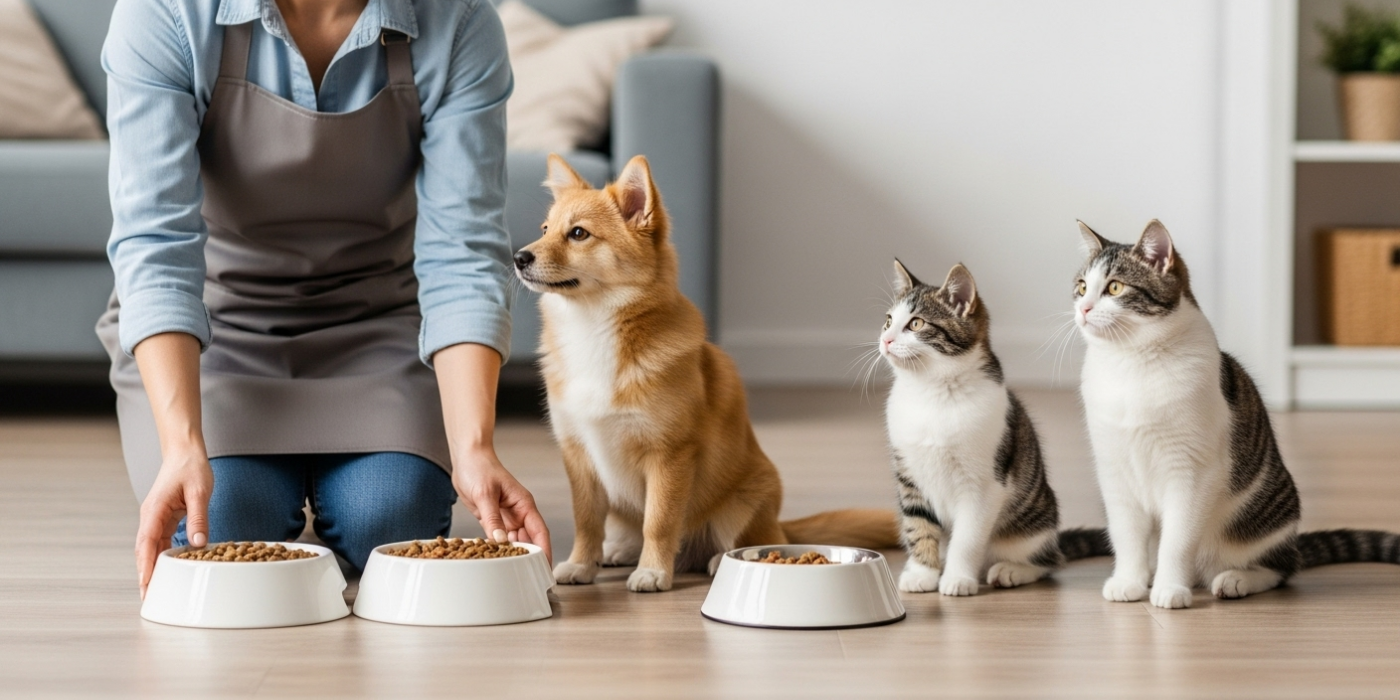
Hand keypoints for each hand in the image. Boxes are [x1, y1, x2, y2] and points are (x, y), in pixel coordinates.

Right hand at [135, 452, 212, 598]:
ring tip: (156, 590)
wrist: (184, 452)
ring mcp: (156, 517)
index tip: (146, 584)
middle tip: (148, 597)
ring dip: (152, 567)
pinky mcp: (164, 518)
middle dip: (145, 573)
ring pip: (151, 547)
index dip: (146, 565)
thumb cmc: (191, 467)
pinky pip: (160, 541)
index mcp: (155, 510)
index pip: (147, 543)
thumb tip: (198, 543)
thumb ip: (198, 517)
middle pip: (143, 550)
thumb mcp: (199, 492)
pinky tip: (168, 569)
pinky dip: (162, 556)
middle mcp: (151, 516)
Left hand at [453, 446, 550, 563]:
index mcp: (524, 504)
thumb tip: (500, 541)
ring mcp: (506, 516)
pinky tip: (496, 560)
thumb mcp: (484, 493)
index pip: (539, 532)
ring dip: (514, 555)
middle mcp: (518, 512)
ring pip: (514, 541)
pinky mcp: (492, 519)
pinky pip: (499, 538)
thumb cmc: (479, 468)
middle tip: (529, 578)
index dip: (544, 550)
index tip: (545, 568)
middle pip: (529, 540)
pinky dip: (498, 549)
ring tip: (513, 573)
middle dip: (530, 558)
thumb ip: (492, 518)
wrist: (467, 458)